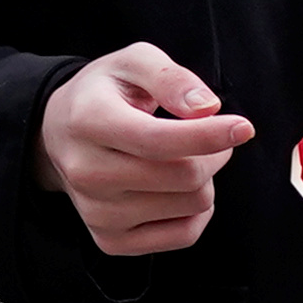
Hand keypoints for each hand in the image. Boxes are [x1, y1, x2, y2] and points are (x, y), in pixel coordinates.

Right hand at [40, 41, 255, 258]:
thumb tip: (206, 108)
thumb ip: (170, 76)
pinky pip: (184, 235)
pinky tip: (179, 188)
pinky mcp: (111, 240)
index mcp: (89, 121)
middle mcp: (87, 172)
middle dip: (213, 153)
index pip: (159, 141)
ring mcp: (97, 213)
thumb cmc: (104, 94)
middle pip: (186, 177)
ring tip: (185, 159)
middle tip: (209, 136)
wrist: (58, 135)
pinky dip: (196, 210)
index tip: (243, 128)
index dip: (210, 135)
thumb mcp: (132, 62)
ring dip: (205, 179)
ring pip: (192, 205)